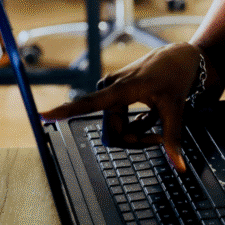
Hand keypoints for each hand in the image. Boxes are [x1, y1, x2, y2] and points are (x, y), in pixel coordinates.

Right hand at [40, 43, 202, 169]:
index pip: (89, 103)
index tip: (43, 114)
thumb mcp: (176, 108)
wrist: (181, 56)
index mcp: (121, 88)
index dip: (66, 110)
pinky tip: (152, 117)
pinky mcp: (116, 93)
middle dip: (135, 140)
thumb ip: (172, 138)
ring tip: (158, 124)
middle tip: (159, 138)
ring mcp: (113, 91)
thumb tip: (179, 167)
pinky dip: (137, 125)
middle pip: (112, 132)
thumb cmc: (176, 76)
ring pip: (117, 129)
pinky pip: (121, 121)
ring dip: (138, 133)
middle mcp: (111, 88)